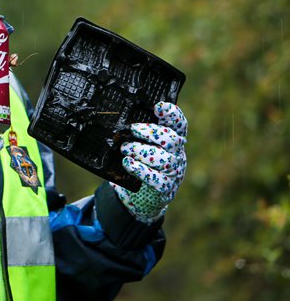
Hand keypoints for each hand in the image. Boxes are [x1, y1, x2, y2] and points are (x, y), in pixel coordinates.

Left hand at [112, 102, 187, 222]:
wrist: (140, 195)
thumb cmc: (141, 162)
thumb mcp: (143, 145)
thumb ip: (139, 132)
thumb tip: (122, 114)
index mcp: (173, 141)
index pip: (179, 125)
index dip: (172, 115)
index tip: (159, 106)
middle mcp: (177, 156)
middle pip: (171, 140)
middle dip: (151, 132)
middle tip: (133, 128)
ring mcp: (173, 173)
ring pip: (163, 159)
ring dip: (141, 150)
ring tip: (125, 148)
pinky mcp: (165, 188)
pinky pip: (156, 179)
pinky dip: (140, 170)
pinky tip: (128, 163)